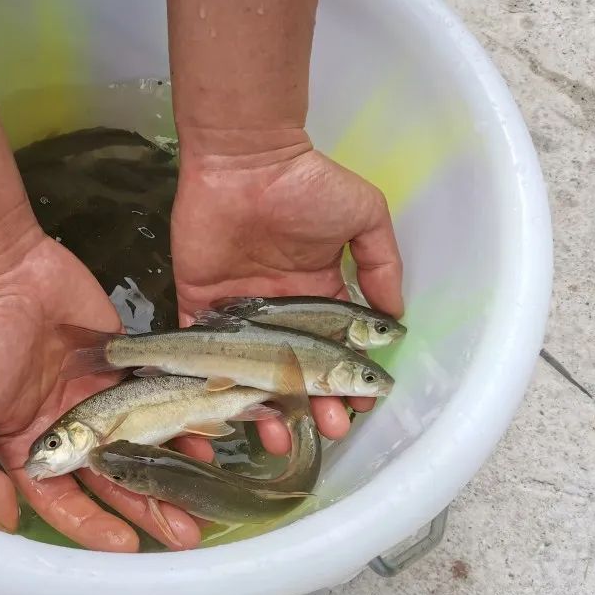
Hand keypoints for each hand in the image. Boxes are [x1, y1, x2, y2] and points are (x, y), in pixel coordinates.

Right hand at [0, 232, 201, 551]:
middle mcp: (67, 429)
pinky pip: (156, 396)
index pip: (64, 500)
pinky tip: (204, 439)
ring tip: (203, 497)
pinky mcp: (122, 363)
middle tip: (184, 533)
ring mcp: (97, 396)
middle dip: (145, 508)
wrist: (1, 271)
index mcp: (28, 446)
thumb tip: (7, 522)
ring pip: (140, 443)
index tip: (128, 546)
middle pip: (112, 479)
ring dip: (169, 470)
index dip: (93, 526)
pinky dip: (180, 419)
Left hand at [171, 145, 402, 454]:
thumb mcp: (363, 215)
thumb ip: (380, 264)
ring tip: (279, 434)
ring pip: (250, 369)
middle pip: (293, 368)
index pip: (332, 348)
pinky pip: (200, 347)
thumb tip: (395, 317)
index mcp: (316, 290)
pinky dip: (208, 378)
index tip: (359, 407)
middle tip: (326, 429)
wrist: (246, 159)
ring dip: (264, 404)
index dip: (344, 380)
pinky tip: (225, 409)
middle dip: (312, 403)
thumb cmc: (307, 182)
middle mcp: (277, 307)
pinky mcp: (199, 302)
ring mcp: (237, 308)